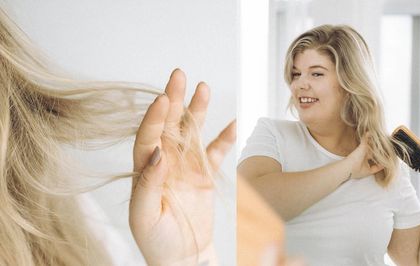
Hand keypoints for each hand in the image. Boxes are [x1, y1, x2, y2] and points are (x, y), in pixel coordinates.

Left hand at [129, 69, 235, 264]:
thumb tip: (157, 152)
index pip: (148, 136)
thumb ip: (147, 182)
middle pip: (169, 125)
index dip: (154, 118)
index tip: (163, 100)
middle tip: (178, 75)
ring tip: (204, 87)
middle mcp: (165, 162)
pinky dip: (225, 138)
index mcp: (145, 170)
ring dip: (198, 110)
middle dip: (174, 99)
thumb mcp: (144, 214)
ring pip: (192, 132)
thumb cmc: (156, 239)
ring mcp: (186, 166)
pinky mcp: (205, 174)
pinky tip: (233, 123)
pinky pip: (216, 152)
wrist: (181, 255)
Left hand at [345, 135, 383, 178]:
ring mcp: (366, 165)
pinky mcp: (368, 171)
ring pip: (376, 162)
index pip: (371, 149)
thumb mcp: (362, 146)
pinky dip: (381, 167)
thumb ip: (365, 139)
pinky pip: (376, 169)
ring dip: (382, 160)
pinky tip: (386, 164)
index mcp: (363, 152)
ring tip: (388, 157)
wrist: (350, 167)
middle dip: (380, 154)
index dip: (376, 148)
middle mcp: (365, 158)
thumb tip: (369, 131)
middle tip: (387, 152)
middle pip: (374, 156)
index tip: (383, 146)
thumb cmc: (355, 156)